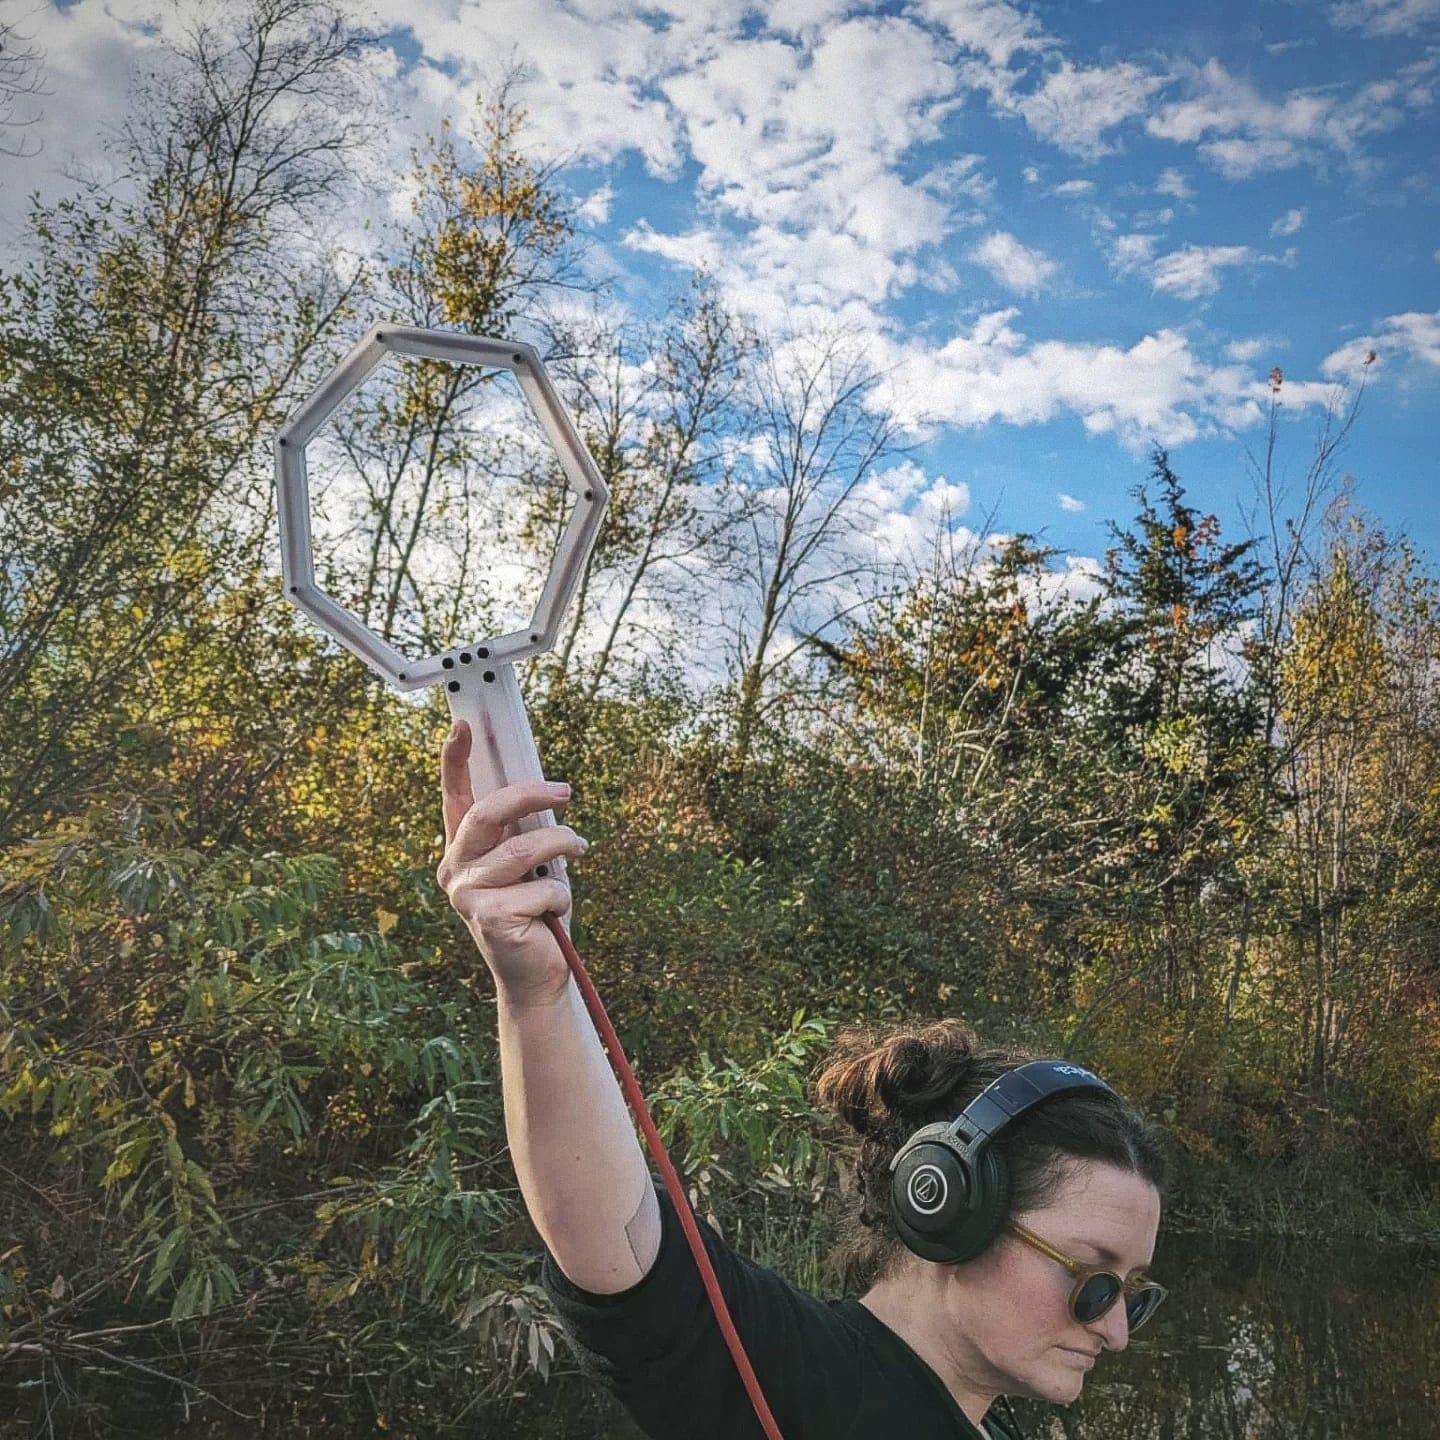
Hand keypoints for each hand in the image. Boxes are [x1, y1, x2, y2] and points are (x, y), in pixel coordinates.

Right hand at [437, 720, 587, 1005]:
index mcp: (462, 850)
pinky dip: (561, 896)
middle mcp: (455, 869)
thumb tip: (548, 793)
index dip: (454, 760)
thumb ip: (525, 833)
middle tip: (565, 791)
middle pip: (487, 814)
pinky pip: (542, 889)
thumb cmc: (536, 912)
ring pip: (523, 850)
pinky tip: (553, 914)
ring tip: (580, 849)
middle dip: (530, 794)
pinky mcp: (489, 919)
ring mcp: (467, 895)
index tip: (461, 725)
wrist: (536, 974)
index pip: (455, 798)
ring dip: (562, 847)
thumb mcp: (530, 865)